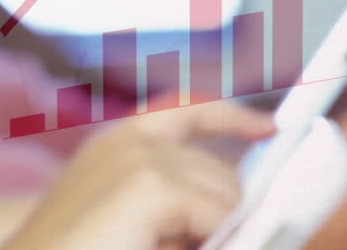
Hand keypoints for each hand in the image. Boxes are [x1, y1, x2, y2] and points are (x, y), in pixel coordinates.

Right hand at [3, 102, 273, 249]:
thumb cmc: (79, 249)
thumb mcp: (133, 216)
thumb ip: (178, 201)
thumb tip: (242, 208)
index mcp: (117, 143)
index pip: (187, 110)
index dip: (232, 116)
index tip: (268, 129)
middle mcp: (128, 140)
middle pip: (223, 173)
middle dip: (221, 213)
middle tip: (182, 243)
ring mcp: (138, 157)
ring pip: (227, 196)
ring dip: (211, 232)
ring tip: (158, 244)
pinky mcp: (149, 184)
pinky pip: (219, 216)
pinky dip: (206, 241)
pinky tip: (159, 246)